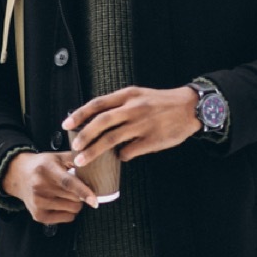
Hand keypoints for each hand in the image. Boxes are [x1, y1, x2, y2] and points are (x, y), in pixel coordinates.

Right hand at [2, 151, 97, 224]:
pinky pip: (66, 218)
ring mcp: (38, 203)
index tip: (94, 200)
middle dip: (81, 194)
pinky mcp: (38, 215)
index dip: (83, 192)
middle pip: (74, 198)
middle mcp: (40, 187)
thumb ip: (75, 159)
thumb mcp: (57, 157)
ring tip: (67, 194)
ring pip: (72, 209)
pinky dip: (69, 212)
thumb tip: (94, 163)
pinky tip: (62, 203)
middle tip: (75, 188)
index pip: (68, 183)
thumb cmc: (42, 165)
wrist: (18, 175)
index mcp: (47, 170)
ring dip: (76, 203)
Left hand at [64, 85, 198, 166]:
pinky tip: (121, 157)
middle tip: (73, 147)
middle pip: (101, 122)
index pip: (98, 103)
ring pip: (111, 140)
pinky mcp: (151, 140)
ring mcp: (143, 124)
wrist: (190, 107)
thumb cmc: (162, 103)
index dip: (80, 114)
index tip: (66, 124)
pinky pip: (129, 151)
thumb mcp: (139, 96)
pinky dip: (121, 156)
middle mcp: (134, 108)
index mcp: (128, 95)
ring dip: (94, 151)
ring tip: (82, 160)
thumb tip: (96, 122)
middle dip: (84, 136)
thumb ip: (120, 105)